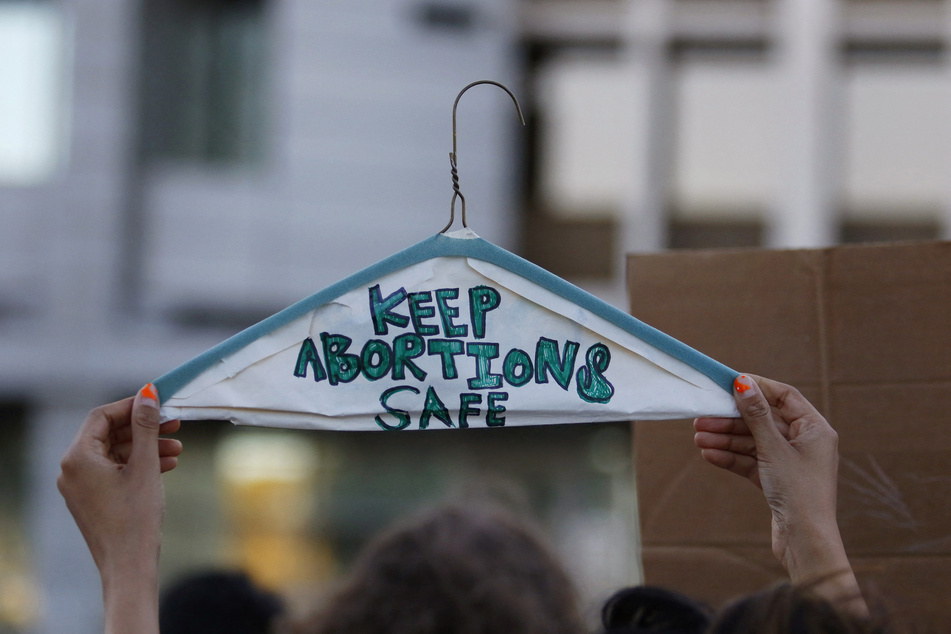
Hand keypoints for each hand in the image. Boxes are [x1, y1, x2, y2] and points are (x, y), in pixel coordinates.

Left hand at [58, 384, 181, 633]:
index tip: (159, 402)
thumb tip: (147, 395)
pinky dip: (137, 464)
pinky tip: (166, 465)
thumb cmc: (136, 516)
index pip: (102, 416)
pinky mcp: (91, 499)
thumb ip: (145, 427)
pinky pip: (113, 470)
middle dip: (143, 428)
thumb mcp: (145, 465)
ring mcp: (80, 486)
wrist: (129, 565)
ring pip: (114, 453)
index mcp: (78, 457)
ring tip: (177, 448)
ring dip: (145, 447)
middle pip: (109, 434)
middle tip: (173, 423)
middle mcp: (72, 469)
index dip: (132, 406)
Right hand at [694, 375, 864, 613]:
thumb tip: (743, 383)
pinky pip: (751, 461)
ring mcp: (790, 462)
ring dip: (726, 439)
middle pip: (763, 421)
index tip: (729, 383)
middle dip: (732, 420)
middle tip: (702, 417)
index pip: (784, 396)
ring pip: (753, 442)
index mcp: (815, 429)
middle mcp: (805, 442)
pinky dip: (731, 457)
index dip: (757, 388)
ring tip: (699, 438)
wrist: (805, 542)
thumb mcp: (773, 448)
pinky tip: (709, 455)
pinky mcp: (777, 480)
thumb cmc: (798, 492)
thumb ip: (756, 415)